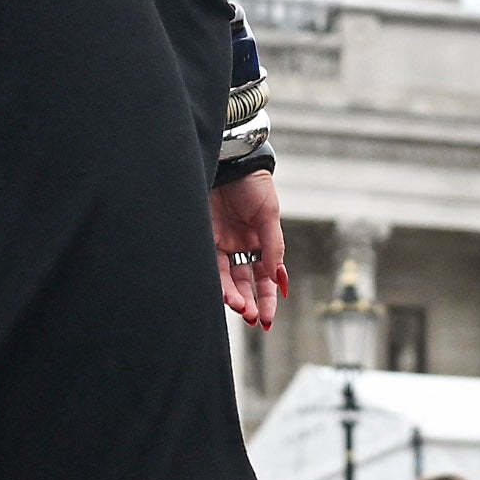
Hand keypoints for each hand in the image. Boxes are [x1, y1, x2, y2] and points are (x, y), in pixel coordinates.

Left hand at [209, 169, 289, 332]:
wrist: (230, 160)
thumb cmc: (254, 183)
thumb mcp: (270, 214)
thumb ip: (272, 245)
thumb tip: (276, 275)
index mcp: (260, 241)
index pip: (265, 276)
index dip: (267, 297)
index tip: (268, 318)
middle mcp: (239, 246)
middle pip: (245, 282)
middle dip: (250, 303)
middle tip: (254, 320)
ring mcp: (221, 243)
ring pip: (227, 279)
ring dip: (235, 297)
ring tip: (242, 310)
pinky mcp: (203, 238)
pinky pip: (209, 266)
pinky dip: (218, 283)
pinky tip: (226, 295)